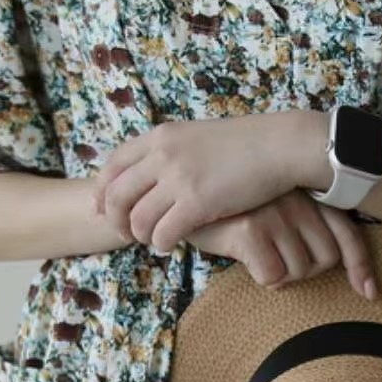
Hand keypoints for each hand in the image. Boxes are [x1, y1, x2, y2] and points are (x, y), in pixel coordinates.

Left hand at [92, 112, 313, 249]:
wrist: (279, 146)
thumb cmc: (247, 144)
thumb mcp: (199, 136)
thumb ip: (175, 150)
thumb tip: (159, 171)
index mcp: (161, 136)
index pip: (113, 165)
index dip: (102, 191)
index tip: (102, 209)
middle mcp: (162, 156)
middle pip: (116, 195)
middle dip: (116, 220)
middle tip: (126, 234)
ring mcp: (178, 180)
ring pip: (138, 219)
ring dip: (141, 236)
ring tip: (154, 241)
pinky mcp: (197, 203)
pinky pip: (164, 233)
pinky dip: (162, 244)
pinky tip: (170, 246)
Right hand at [185, 189, 377, 299]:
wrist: (183, 200)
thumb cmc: (233, 212)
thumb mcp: (276, 213)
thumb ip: (304, 230)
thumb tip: (338, 267)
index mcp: (307, 196)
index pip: (348, 235)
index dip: (361, 267)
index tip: (370, 294)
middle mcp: (297, 201)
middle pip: (326, 260)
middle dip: (305, 271)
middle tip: (278, 261)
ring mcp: (275, 213)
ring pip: (300, 270)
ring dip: (281, 276)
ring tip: (258, 256)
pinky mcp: (252, 228)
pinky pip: (274, 276)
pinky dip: (261, 278)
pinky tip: (246, 261)